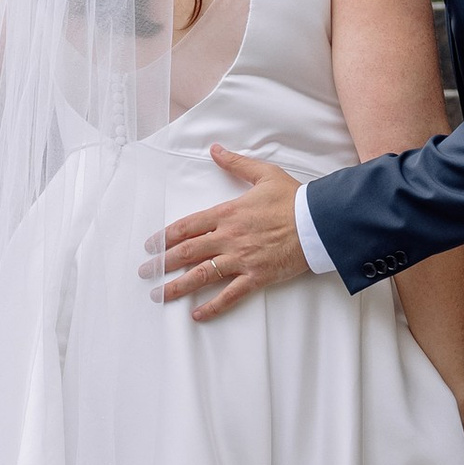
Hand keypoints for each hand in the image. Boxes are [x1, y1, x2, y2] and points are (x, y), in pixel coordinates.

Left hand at [150, 150, 313, 318]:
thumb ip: (235, 163)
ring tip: (159, 295)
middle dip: (162, 263)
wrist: (319, 221)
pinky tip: (197, 314)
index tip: (150, 245)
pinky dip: (212, 306)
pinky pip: (230, 295)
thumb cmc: (293, 198)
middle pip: (187, 252)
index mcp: (227, 213)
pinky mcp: (257, 276)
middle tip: (144, 272)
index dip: (165, 237)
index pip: (187, 226)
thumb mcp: (263, 174)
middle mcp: (229, 237)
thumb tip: (215, 149)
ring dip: (177, 286)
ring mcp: (241, 259)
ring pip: (201, 275)